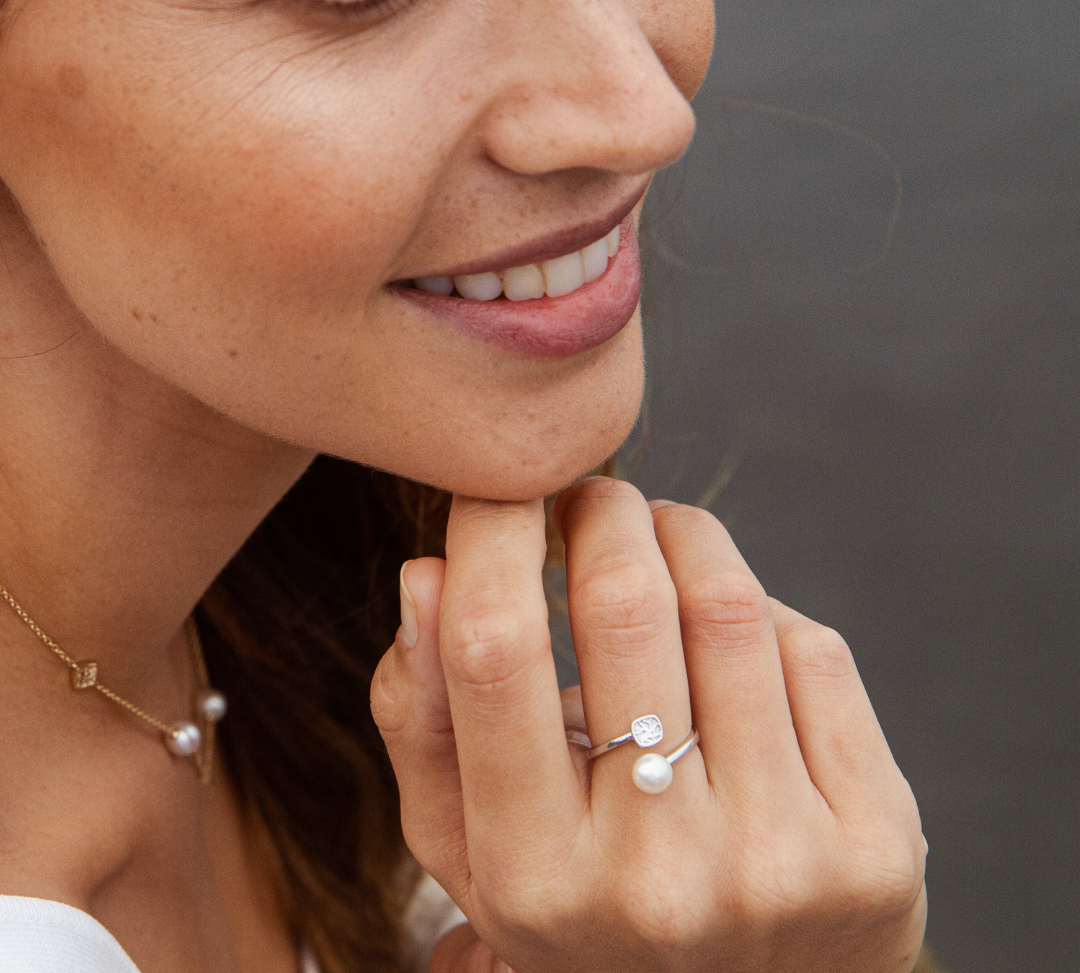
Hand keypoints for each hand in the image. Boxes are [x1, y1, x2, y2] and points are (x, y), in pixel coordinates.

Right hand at [371, 479, 926, 972]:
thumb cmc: (586, 907)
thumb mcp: (472, 842)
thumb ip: (423, 718)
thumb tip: (425, 576)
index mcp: (531, 877)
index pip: (495, 648)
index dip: (490, 534)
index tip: (498, 492)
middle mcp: (655, 880)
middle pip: (623, 602)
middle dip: (600, 510)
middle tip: (588, 500)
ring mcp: (777, 865)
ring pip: (728, 604)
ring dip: (683, 535)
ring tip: (658, 538)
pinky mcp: (875, 845)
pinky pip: (811, 649)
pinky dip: (761, 611)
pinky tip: (733, 639)